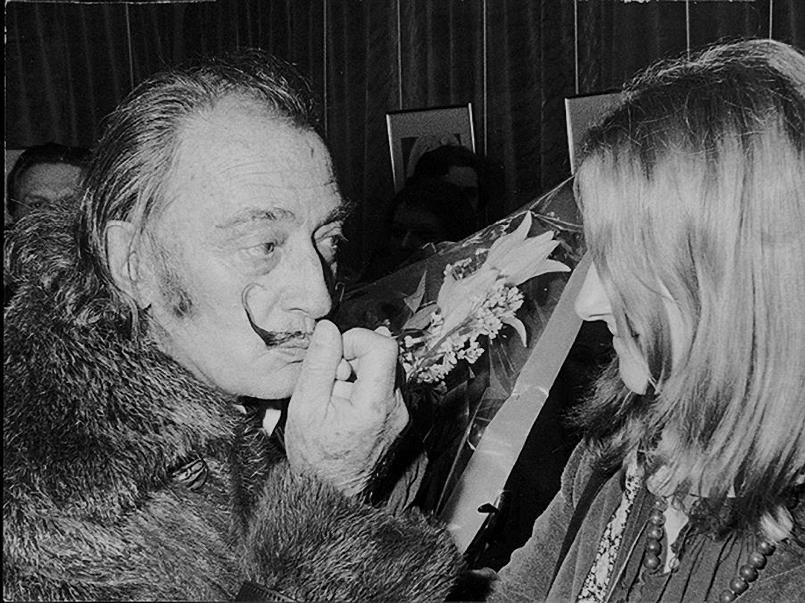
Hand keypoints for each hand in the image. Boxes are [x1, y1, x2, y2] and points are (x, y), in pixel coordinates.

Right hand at [285, 319, 408, 496]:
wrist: (332, 493)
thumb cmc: (315, 457)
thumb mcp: (305, 407)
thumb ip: (318, 364)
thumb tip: (328, 329)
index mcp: (375, 404)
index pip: (383, 345)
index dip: (355, 339)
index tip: (334, 355)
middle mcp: (396, 407)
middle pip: (383, 354)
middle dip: (353, 356)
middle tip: (330, 379)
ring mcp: (399, 413)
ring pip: (382, 368)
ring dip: (356, 371)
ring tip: (335, 394)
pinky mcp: (396, 416)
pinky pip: (382, 385)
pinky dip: (361, 384)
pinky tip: (344, 402)